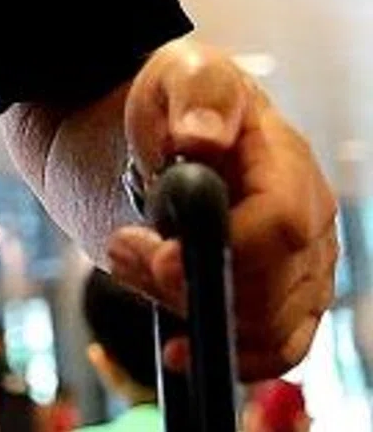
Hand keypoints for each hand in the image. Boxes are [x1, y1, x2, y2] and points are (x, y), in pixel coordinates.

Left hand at [105, 36, 338, 379]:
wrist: (155, 136)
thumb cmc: (173, 101)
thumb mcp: (177, 75)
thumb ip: (195, 98)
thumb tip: (200, 135)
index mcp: (288, 161)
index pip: (282, 224)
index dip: (227, 249)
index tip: (165, 256)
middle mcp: (309, 218)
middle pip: (272, 286)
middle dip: (191, 283)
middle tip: (123, 248)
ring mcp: (303, 263)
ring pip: (267, 324)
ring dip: (189, 309)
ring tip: (130, 262)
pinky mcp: (283, 298)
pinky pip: (277, 348)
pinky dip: (230, 356)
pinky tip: (178, 347)